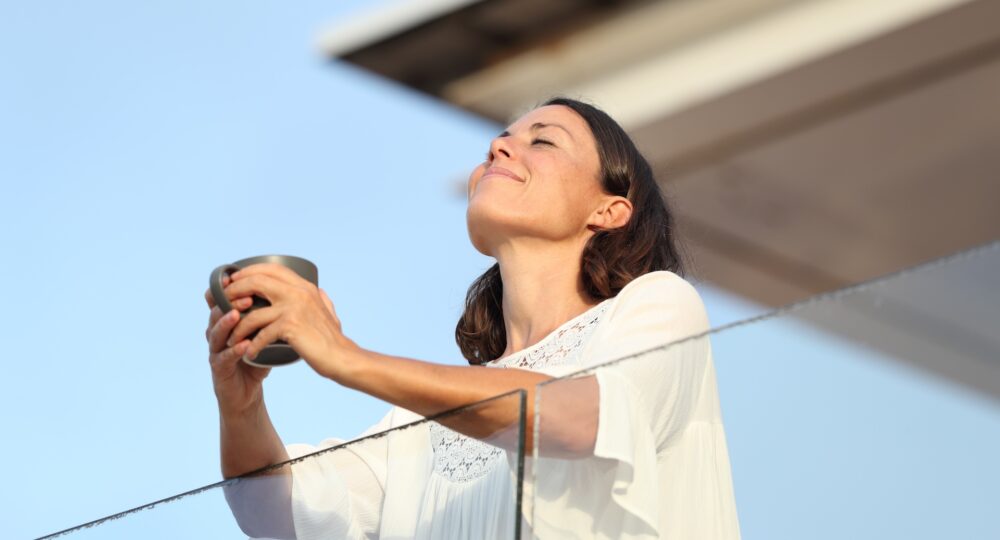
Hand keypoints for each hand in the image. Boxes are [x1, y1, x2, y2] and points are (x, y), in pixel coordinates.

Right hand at [205, 275, 270, 414]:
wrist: (247, 393)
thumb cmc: (256, 360)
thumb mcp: (264, 334)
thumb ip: (271, 315)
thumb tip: (295, 293)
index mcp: (227, 321)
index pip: (221, 299)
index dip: (228, 289)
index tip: (242, 278)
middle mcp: (217, 332)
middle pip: (216, 312)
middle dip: (229, 302)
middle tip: (247, 296)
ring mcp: (215, 350)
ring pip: (215, 332)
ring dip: (226, 322)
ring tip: (238, 315)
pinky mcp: (218, 369)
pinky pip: (223, 357)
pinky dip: (233, 350)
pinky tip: (243, 346)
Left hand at [221, 263, 359, 380]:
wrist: (342, 358)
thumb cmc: (333, 339)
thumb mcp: (329, 312)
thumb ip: (322, 299)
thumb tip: (319, 291)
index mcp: (305, 287)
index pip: (271, 268)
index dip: (248, 272)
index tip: (233, 281)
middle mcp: (299, 292)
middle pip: (256, 281)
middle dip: (234, 291)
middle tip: (223, 303)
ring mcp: (294, 308)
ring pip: (253, 311)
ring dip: (237, 326)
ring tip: (231, 338)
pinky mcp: (290, 326)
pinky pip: (260, 334)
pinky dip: (251, 346)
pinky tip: (248, 354)